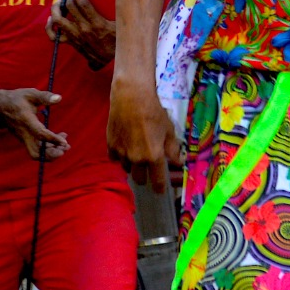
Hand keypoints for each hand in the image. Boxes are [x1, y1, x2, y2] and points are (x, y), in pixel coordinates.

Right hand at [0, 88, 68, 160]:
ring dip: (52, 152)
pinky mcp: (25, 140)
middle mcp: (24, 133)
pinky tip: (60, 139)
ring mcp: (23, 138)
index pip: (40, 134)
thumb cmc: (17, 99)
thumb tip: (59, 98)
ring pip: (36, 153)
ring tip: (66, 144)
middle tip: (66, 147)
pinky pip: (37, 149)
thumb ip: (45, 97)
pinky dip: (48, 148)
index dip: (53, 139)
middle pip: (36, 152)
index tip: (65, 142)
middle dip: (52, 154)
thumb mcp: (31, 94)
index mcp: (26, 121)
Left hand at [48, 0, 115, 69]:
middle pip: (69, 8)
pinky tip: (52, 20)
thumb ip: (117, 9)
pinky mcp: (72, 42)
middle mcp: (84, 30)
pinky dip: (50, 27)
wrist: (116, 58)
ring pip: (57, 20)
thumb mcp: (121, 23)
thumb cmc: (120, 38)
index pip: (82, 4)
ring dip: (56, 9)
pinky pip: (54, 36)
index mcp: (97, 24)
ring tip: (59, 3)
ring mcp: (76, 37)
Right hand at [107, 72, 183, 192]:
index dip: (159, 188)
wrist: (131, 98)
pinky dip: (120, 156)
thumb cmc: (154, 112)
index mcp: (153, 156)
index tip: (160, 191)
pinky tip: (125, 146)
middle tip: (148, 169)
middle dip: (144, 177)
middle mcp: (136, 159)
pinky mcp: (110, 146)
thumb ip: (173, 150)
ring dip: (132, 165)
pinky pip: (115, 159)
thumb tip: (178, 163)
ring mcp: (121, 153)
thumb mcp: (169, 130)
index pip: (157, 181)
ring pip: (127, 168)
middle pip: (139, 179)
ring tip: (137, 153)